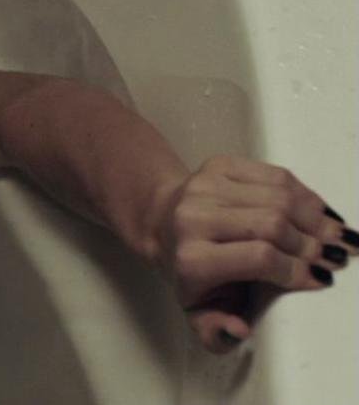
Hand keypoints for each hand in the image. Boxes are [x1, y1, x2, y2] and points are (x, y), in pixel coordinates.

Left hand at [149, 155, 352, 353]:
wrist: (161, 223)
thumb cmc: (189, 272)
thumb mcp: (198, 312)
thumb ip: (216, 333)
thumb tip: (238, 330)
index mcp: (191, 259)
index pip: (259, 258)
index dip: (296, 269)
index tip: (321, 280)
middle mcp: (194, 218)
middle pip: (273, 225)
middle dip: (312, 244)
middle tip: (338, 258)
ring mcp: (206, 187)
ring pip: (280, 197)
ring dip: (316, 218)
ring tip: (336, 236)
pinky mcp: (219, 165)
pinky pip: (275, 176)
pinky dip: (305, 196)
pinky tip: (320, 214)